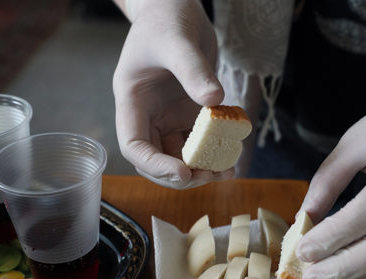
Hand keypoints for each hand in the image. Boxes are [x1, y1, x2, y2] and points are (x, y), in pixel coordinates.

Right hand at [113, 0, 231, 188]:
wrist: (175, 7)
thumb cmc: (166, 19)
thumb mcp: (178, 43)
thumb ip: (194, 70)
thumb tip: (215, 99)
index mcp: (132, 102)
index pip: (134, 146)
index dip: (155, 165)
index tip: (184, 171)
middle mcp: (148, 116)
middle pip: (156, 160)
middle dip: (182, 174)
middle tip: (211, 175)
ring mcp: (168, 117)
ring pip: (180, 155)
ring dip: (201, 168)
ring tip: (227, 170)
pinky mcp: (188, 114)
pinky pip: (200, 141)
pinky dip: (214, 151)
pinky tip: (233, 153)